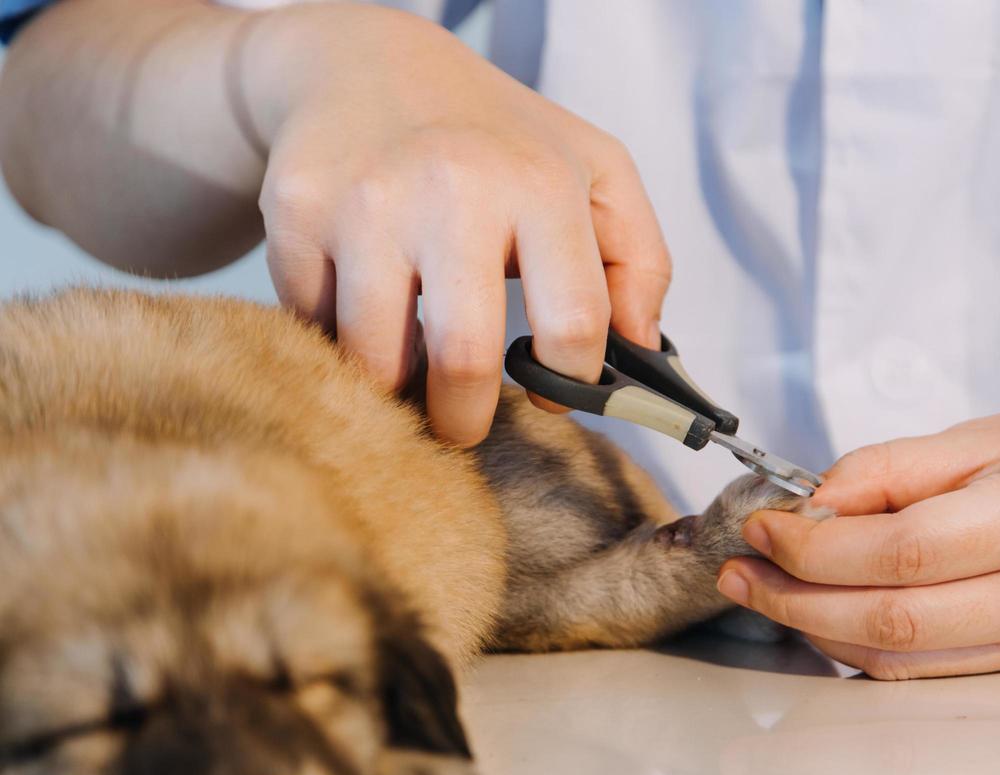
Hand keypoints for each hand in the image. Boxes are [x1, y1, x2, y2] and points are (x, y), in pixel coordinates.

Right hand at [251, 7, 669, 444]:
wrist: (366, 63)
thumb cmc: (498, 137)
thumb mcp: (596, 171)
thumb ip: (642, 262)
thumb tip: (641, 355)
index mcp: (540, 183)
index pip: (574, 326)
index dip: (570, 381)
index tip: (551, 390)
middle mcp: (452, 188)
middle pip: (464, 360)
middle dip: (466, 421)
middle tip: (463, 423)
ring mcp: (366, 201)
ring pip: (375, 362)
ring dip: (395, 389)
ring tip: (411, 369)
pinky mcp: (296, 214)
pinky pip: (316, 328)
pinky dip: (339, 340)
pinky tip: (363, 307)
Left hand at [716, 399, 999, 677]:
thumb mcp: (991, 432)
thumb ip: (893, 470)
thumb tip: (809, 507)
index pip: (904, 551)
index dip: (817, 547)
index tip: (764, 525)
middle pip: (894, 620)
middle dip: (798, 599)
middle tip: (743, 570)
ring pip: (904, 661)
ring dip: (819, 632)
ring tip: (766, 593)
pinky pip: (931, 672)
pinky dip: (867, 650)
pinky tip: (827, 617)